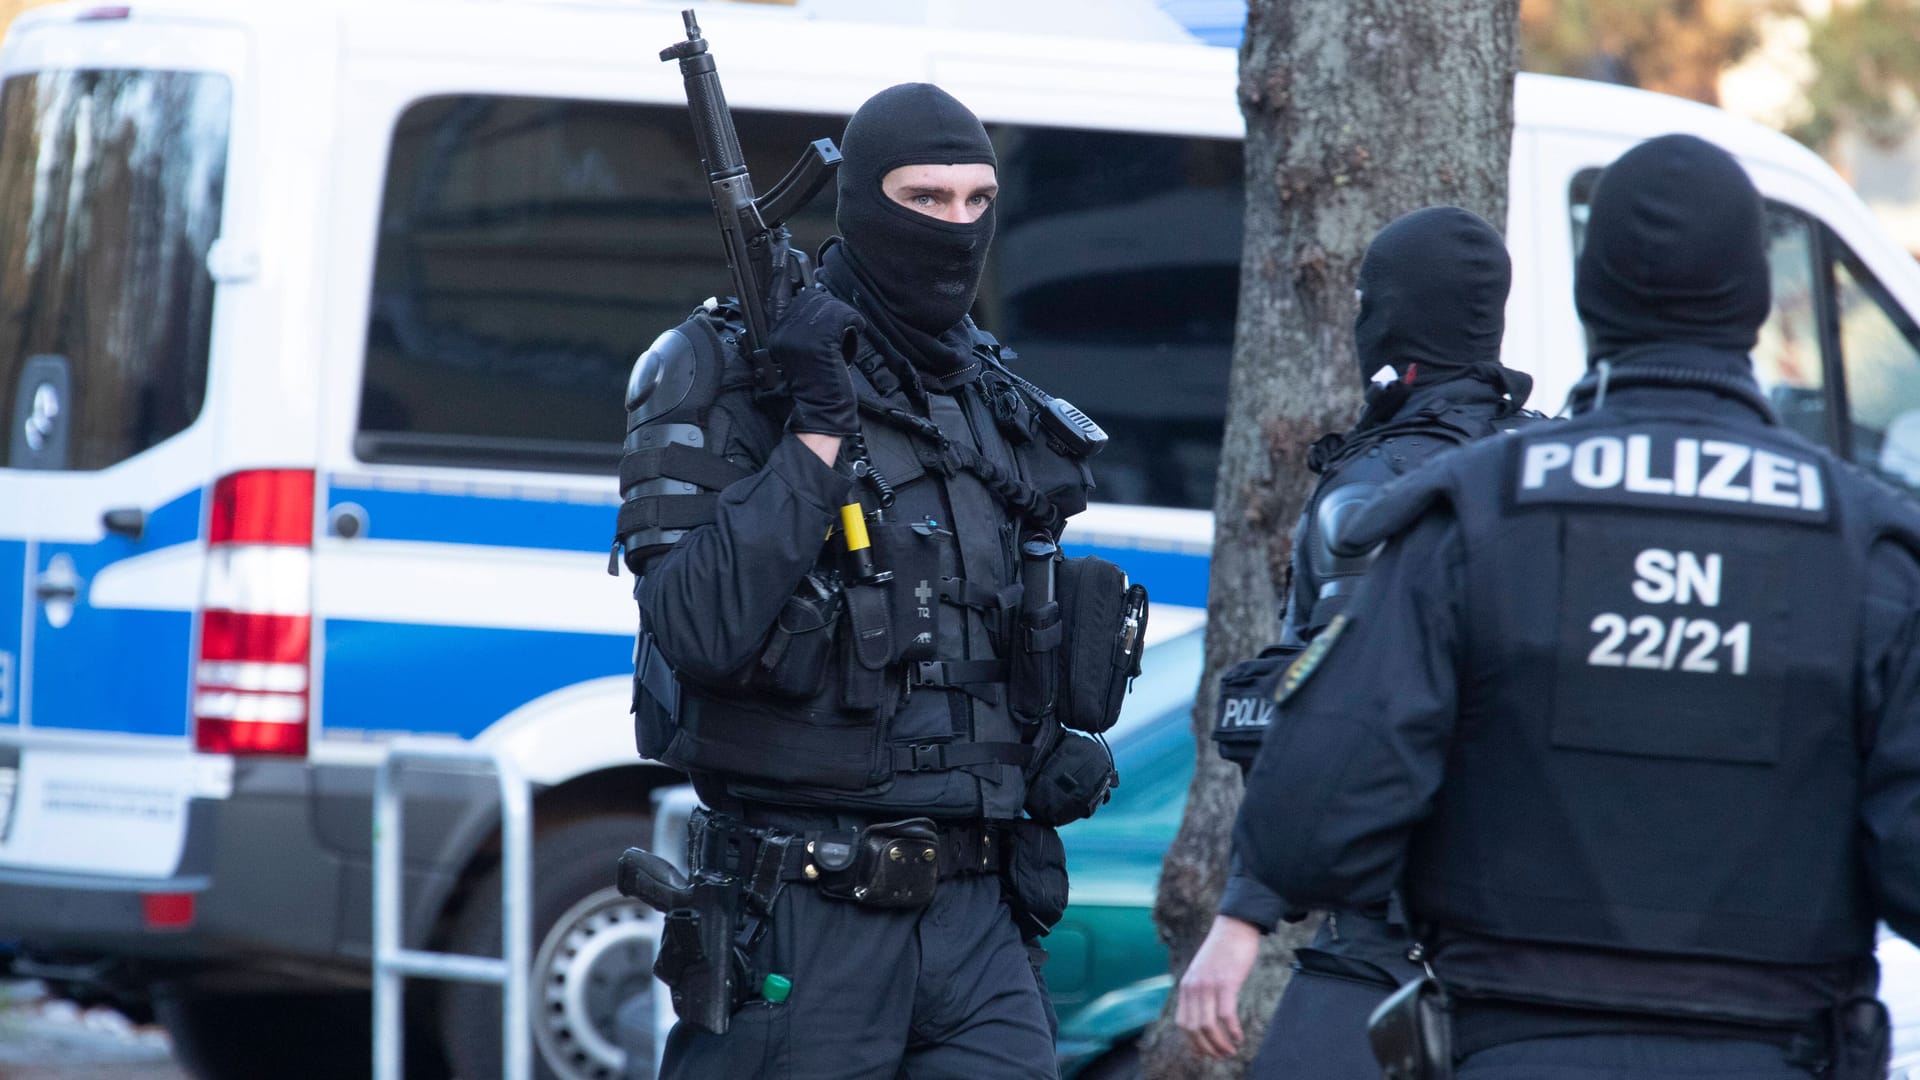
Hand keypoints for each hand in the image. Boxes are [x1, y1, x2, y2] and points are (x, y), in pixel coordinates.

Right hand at [769, 287, 863, 436]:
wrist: (819, 409)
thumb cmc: (817, 385)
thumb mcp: (804, 353)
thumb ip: (805, 329)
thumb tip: (818, 302)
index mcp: (778, 335)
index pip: (785, 299)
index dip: (797, 291)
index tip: (799, 280)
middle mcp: (785, 333)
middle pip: (810, 298)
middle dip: (831, 306)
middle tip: (842, 320)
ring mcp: (802, 337)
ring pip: (828, 305)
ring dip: (844, 314)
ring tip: (849, 326)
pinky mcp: (821, 342)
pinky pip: (842, 317)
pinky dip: (855, 320)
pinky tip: (857, 328)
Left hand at [1175, 915, 1260, 1058]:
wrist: (1234, 926)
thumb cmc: (1223, 951)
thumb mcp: (1204, 972)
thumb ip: (1201, 990)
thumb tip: (1204, 1014)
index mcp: (1187, 986)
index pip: (1183, 1023)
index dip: (1193, 1043)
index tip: (1206, 1053)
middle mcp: (1193, 987)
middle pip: (1194, 1029)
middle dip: (1207, 1048)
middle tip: (1222, 1056)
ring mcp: (1208, 985)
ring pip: (1208, 1025)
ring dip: (1219, 1044)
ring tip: (1231, 1050)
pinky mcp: (1226, 982)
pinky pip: (1225, 1014)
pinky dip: (1231, 1030)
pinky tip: (1239, 1037)